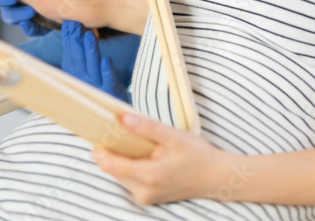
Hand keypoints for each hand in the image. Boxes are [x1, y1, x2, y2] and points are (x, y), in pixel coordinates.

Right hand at [61, 20, 128, 101]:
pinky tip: (107, 60)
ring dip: (90, 50)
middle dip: (77, 41)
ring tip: (89, 35)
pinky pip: (108, 80)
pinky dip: (106, 70)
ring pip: (92, 65)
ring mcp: (95, 85)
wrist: (110, 108)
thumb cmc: (95, 83)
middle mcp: (82, 78)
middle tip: (76, 24)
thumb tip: (72, 28)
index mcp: (74, 71)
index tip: (69, 22)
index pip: (70, 52)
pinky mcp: (109, 91)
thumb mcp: (83, 67)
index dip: (69, 38)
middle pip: (79, 57)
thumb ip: (78, 50)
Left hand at [93, 113, 234, 205]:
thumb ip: (149, 128)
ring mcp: (146, 196)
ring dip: (121, 159)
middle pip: (113, 171)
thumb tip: (123, 118)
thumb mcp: (175, 137)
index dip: (100, 151)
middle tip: (115, 132)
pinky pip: (130, 181)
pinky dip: (130, 166)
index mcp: (148, 176)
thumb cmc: (198, 155)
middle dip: (111, 152)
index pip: (110, 166)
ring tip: (132, 142)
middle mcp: (143, 191)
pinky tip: (142, 155)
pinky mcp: (149, 197)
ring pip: (120, 176)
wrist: (215, 177)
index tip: (98, 134)